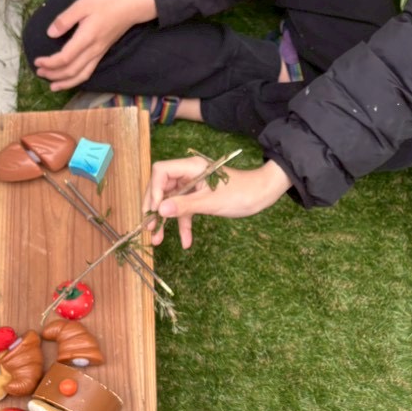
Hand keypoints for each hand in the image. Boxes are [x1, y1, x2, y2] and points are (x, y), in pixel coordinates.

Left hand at [34, 0, 155, 91]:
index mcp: (86, 38)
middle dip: (53, 74)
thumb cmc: (107, 1)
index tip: (37, 61)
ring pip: (81, 75)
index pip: (64, 58)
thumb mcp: (83, 3)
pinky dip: (77, 79)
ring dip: (65, 82)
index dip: (49, 63)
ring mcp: (99, 53)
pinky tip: (70, 79)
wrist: (132, 6)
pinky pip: (88, 71)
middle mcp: (93, 50)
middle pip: (71, 70)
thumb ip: (65, 19)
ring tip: (52, 85)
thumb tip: (50, 33)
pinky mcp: (102, 52)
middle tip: (39, 72)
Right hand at [144, 157, 291, 248]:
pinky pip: (186, 210)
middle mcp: (189, 174)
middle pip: (162, 188)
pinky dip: (185, 225)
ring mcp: (194, 187)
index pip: (161, 172)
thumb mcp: (211, 202)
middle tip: (148, 226)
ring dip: (166, 220)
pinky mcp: (200, 198)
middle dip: (155, 208)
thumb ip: (184, 206)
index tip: (155, 210)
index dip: (154, 190)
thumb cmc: (241, 193)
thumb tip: (160, 210)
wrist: (263, 195)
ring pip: (172, 202)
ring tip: (156, 239)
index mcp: (191, 167)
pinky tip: (186, 242)